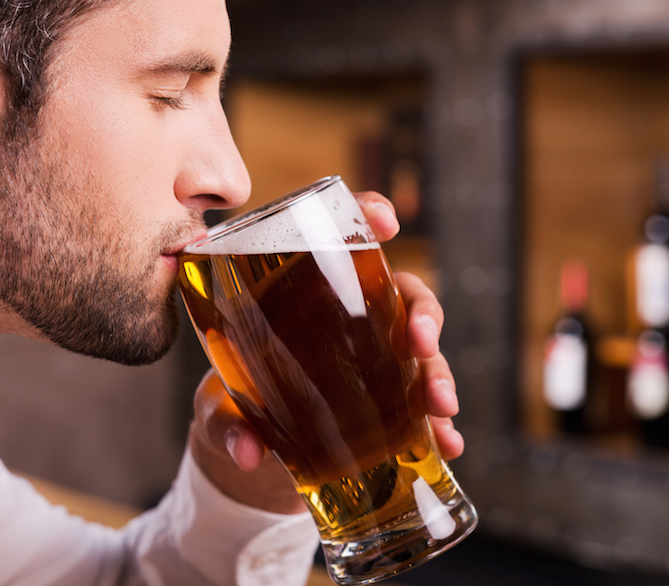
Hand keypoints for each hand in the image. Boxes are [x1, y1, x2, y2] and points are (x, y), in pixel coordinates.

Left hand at [187, 190, 463, 513]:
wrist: (254, 450)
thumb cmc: (232, 407)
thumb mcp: (220, 411)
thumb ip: (227, 424)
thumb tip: (246, 453)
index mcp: (305, 292)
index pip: (344, 236)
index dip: (370, 216)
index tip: (386, 222)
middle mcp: (349, 316)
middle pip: (401, 294)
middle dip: (422, 314)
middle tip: (420, 342)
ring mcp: (375, 358)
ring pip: (421, 350)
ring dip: (438, 373)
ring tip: (441, 407)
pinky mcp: (389, 401)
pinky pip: (422, 405)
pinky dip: (438, 425)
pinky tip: (448, 443)